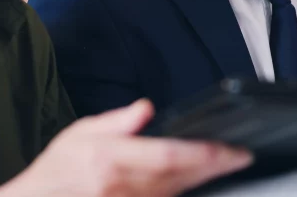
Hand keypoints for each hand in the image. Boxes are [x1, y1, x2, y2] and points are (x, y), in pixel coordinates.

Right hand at [0, 100, 251, 196]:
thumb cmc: (55, 172)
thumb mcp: (79, 134)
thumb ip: (116, 122)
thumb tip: (145, 108)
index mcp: (109, 160)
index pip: (168, 157)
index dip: (204, 154)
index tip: (230, 150)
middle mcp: (120, 187)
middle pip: (180, 178)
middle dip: (214, 167)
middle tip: (241, 156)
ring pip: (176, 194)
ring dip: (204, 180)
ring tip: (227, 164)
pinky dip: (183, 191)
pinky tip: (198, 181)